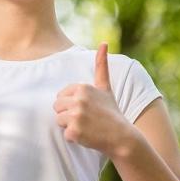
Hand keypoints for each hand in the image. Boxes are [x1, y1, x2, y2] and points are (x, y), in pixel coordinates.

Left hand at [53, 43, 133, 157]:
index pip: (61, 97)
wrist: (122, 136)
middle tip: (87, 119)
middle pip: (57, 108)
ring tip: (87, 127)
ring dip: (70, 126)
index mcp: (82, 87)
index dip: (72, 105)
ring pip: (59, 121)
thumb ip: (101, 65)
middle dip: (68, 115)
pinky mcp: (74, 131)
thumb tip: (104, 42)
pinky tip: (88, 136)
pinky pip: (65, 135)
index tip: (87, 108)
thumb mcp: (105, 87)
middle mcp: (78, 99)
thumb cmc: (111, 111)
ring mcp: (76, 115)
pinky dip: (75, 138)